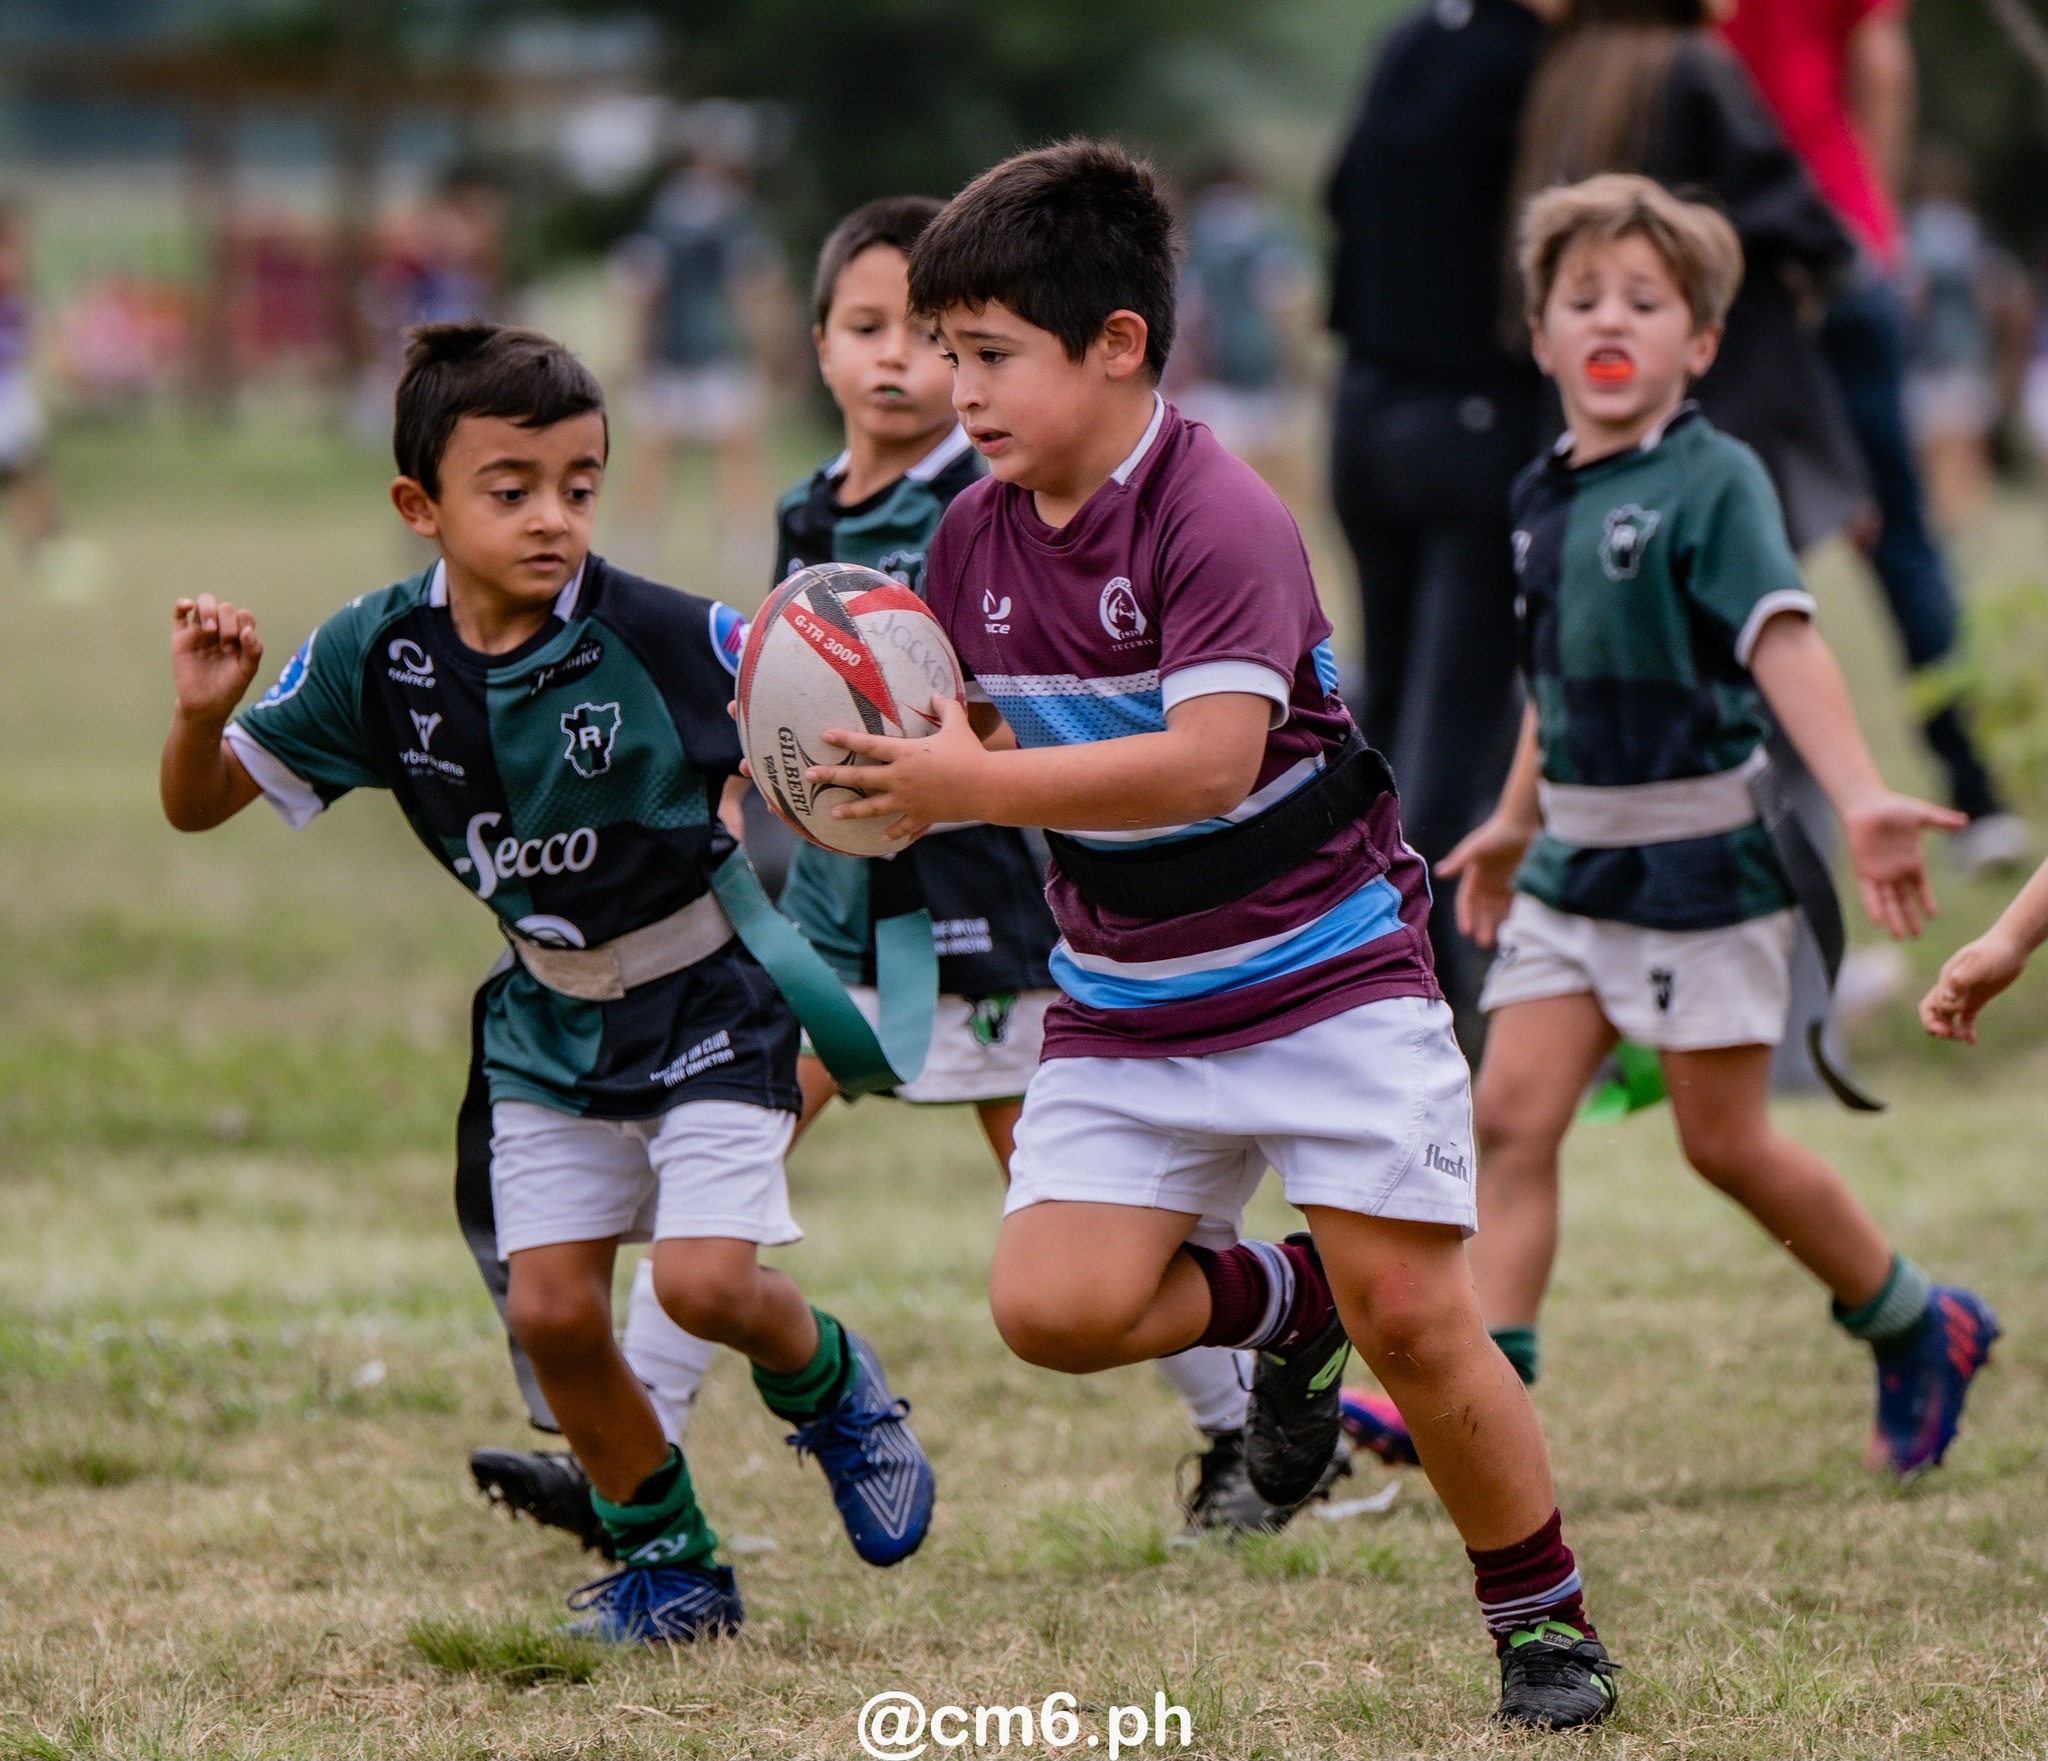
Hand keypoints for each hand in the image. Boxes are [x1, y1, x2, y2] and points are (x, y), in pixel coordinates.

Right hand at [172, 594, 263, 723]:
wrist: (207, 704)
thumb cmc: (229, 687)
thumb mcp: (247, 671)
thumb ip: (253, 651)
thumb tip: (248, 631)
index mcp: (239, 635)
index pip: (244, 616)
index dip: (243, 626)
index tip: (238, 648)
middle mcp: (221, 630)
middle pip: (226, 608)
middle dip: (229, 622)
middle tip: (226, 645)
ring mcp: (200, 631)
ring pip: (205, 604)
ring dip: (210, 610)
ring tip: (211, 629)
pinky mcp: (181, 637)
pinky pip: (178, 613)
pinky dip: (182, 604)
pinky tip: (189, 606)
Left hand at [808, 694, 985, 844]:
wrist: (985, 786)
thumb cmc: (970, 752)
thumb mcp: (958, 724)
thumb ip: (945, 707)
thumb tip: (937, 693)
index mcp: (905, 753)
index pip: (868, 744)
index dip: (845, 739)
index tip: (824, 736)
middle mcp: (900, 777)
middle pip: (859, 777)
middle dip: (831, 776)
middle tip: (808, 776)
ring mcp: (908, 800)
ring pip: (872, 807)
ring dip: (851, 810)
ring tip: (832, 812)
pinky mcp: (921, 816)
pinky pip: (902, 826)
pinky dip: (892, 832)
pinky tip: (882, 838)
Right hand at [1437, 814, 1535, 947]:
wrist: (1523, 822)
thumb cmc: (1496, 833)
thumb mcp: (1475, 847)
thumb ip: (1458, 860)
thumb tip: (1439, 874)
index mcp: (1473, 876)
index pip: (1466, 901)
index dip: (1465, 916)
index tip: (1466, 931)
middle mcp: (1487, 882)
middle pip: (1482, 910)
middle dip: (1483, 926)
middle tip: (1484, 944)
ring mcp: (1503, 884)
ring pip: (1499, 910)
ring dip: (1499, 924)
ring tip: (1502, 939)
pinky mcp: (1519, 883)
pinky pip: (1516, 903)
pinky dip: (1516, 915)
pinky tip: (1520, 926)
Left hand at [1840, 791, 1965, 938]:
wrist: (1866, 804)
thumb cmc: (1893, 808)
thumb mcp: (1922, 816)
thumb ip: (1942, 822)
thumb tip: (1966, 821)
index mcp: (1911, 862)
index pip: (1920, 888)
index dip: (1926, 901)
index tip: (1933, 916)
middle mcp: (1895, 871)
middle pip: (1904, 900)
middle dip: (1910, 918)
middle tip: (1917, 937)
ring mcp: (1879, 872)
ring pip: (1887, 901)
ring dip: (1892, 918)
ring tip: (1898, 937)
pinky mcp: (1864, 870)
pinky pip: (1869, 893)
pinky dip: (1873, 906)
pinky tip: (1878, 921)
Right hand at [1918, 929, 2025, 1043]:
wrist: (2011, 947)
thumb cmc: (1993, 951)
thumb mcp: (1978, 963)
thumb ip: (1961, 979)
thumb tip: (1946, 997)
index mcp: (1946, 980)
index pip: (1931, 1004)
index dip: (1933, 1020)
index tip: (1945, 1030)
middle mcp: (1951, 989)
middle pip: (1934, 1012)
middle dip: (1936, 1026)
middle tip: (1949, 1036)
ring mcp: (1963, 995)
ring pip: (1949, 1018)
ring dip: (1952, 1031)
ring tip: (1964, 1038)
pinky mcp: (1976, 1000)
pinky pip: (1966, 1019)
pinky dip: (1966, 1030)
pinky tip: (1972, 1041)